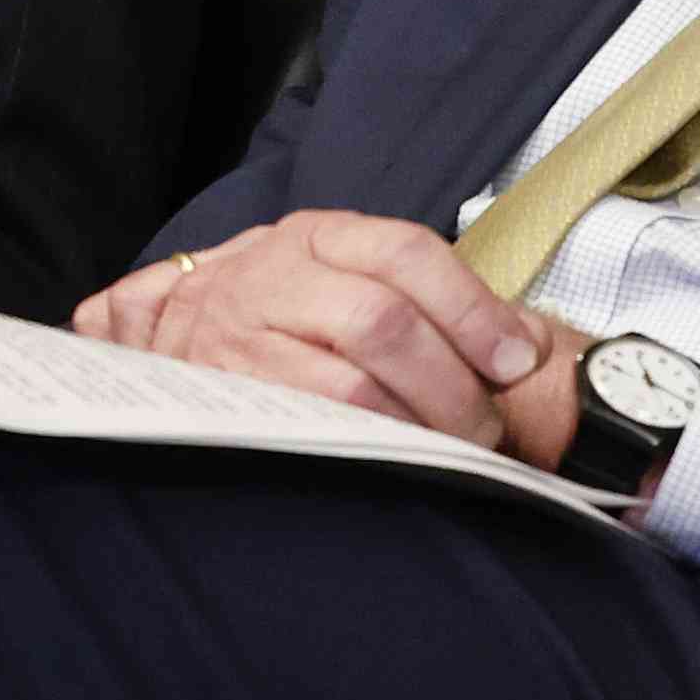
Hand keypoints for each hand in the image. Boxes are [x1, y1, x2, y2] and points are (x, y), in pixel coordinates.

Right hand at [76, 214, 587, 464]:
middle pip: (382, 321)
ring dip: (417, 427)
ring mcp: (242, 341)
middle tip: (487, 423)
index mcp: (317, 237)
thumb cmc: (283, 315)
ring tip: (451, 448)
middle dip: (451, 382)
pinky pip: (313, 433)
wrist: (166, 334)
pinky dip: (370, 451)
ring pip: (349, 387)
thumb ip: (433, 302)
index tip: (519, 357)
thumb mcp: (348, 280)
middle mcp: (275, 277)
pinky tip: (401, 461)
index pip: (405, 252)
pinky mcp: (229, 404)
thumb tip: (533, 344)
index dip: (472, 307)